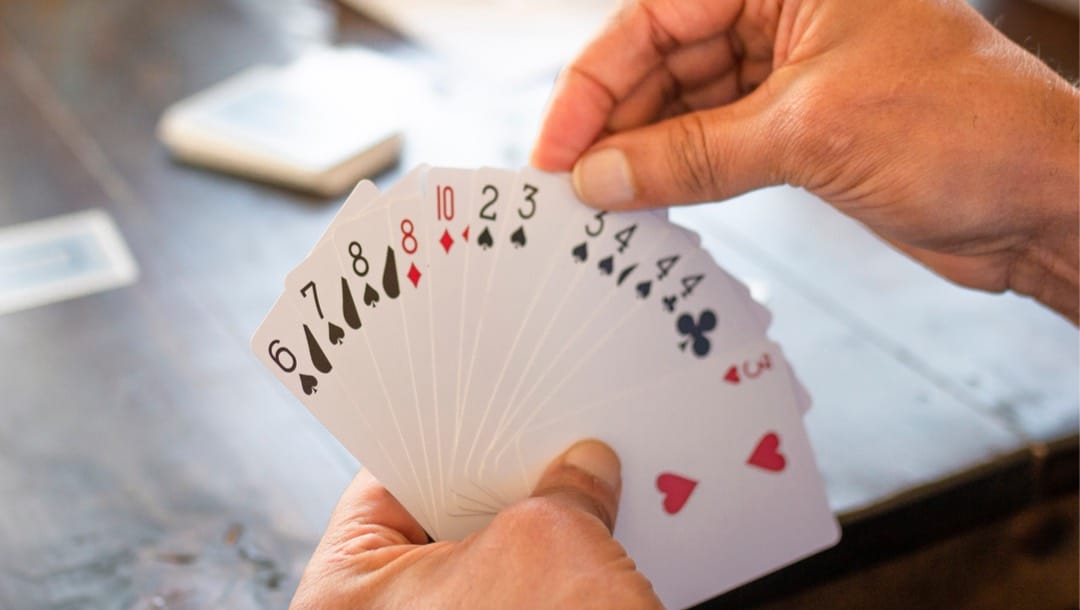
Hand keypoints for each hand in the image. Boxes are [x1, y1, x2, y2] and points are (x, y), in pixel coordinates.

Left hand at [290, 440, 662, 609]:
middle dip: (498, 479)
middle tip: (540, 431)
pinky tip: (590, 531)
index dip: (443, 429)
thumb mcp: (550, 547)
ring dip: (533, 525)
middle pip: (439, 521)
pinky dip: (549, 567)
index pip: (386, 479)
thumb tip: (587, 469)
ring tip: (575, 474)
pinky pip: (515, 593)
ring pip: (485, 563)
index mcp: (346, 592)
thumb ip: (564, 492)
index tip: (484, 396)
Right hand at [532, 0, 1078, 321]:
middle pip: (665, 59)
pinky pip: (714, 145)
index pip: (659, 15)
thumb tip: (602, 176)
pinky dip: (679, 174)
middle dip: (615, 120)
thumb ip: (693, 154)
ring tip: (601, 200)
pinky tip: (646, 201)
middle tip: (572, 181)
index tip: (560, 143)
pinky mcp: (799, 132)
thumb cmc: (965, 130)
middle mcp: (787, 15)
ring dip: (642, 153)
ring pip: (685, 106)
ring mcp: (791, 76)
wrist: (1040, 203)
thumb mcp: (807, 132)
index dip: (597, 80)